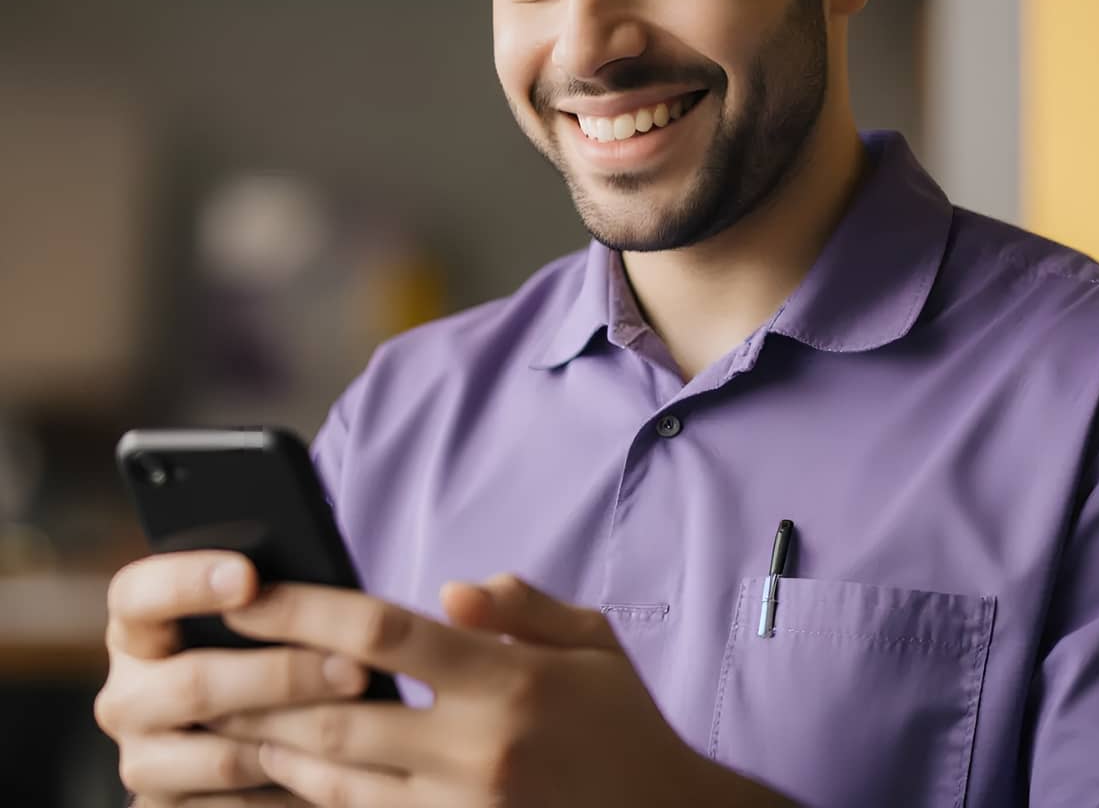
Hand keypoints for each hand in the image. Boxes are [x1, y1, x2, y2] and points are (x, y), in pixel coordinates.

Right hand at [94, 550, 373, 805]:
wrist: (237, 723)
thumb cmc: (255, 639)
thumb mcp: (247, 607)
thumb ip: (263, 593)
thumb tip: (320, 588)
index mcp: (136, 625)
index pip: (138, 593)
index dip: (188, 582)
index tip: (248, 576)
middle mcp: (126, 693)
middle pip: (194, 683)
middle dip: (282, 675)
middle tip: (353, 667)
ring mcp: (142, 757)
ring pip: (222, 753)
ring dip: (299, 735)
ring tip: (362, 719)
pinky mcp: (165, 806)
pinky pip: (233, 804)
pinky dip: (288, 784)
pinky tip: (337, 765)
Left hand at [209, 574, 721, 806]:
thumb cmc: (622, 719)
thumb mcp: (592, 640)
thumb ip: (520, 605)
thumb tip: (447, 594)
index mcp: (506, 681)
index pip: (383, 633)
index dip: (306, 606)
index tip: (252, 588)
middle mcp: (473, 751)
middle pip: (335, 714)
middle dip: (257, 683)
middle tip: (200, 656)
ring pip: (331, 780)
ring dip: (266, 746)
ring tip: (215, 713)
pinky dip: (307, 797)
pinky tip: (275, 771)